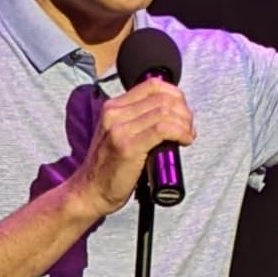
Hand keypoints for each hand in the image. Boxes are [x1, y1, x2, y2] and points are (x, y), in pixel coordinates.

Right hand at [76, 78, 194, 217]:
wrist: (90, 191)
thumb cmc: (108, 168)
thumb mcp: (118, 134)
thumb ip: (138, 120)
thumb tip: (171, 113)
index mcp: (112, 107)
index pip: (152, 85)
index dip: (175, 94)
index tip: (183, 110)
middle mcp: (114, 113)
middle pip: (162, 98)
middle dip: (184, 111)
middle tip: (188, 127)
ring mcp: (120, 129)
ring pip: (165, 111)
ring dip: (184, 123)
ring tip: (187, 136)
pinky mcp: (128, 146)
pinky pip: (163, 129)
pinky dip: (180, 132)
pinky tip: (184, 141)